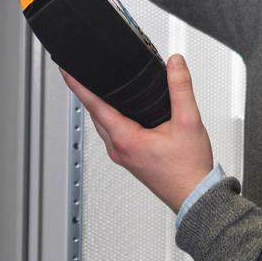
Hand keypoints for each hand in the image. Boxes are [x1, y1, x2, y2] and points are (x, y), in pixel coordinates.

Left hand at [62, 54, 214, 212]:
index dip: (78, 85)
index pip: (94, 106)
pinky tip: (119, 108)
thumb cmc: (188, 168)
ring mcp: (121, 154)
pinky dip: (111, 116)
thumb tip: (175, 64)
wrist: (194, 195)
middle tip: (81, 71)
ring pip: (103, 123)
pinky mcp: (128, 157)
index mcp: (126, 139)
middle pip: (94, 114)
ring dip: (99, 104)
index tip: (67, 71)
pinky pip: (112, 131)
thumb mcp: (189, 121)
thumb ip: (181, 88)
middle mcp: (118, 148)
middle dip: (86, 91)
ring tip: (97, 85)